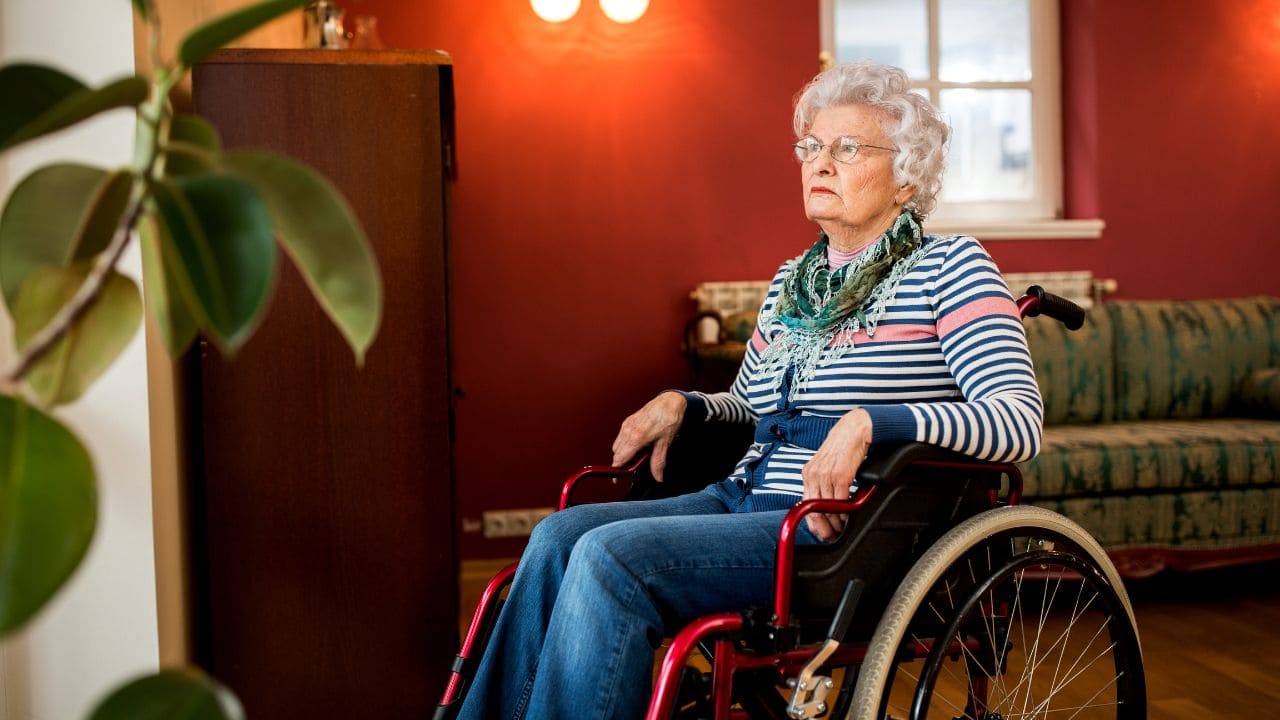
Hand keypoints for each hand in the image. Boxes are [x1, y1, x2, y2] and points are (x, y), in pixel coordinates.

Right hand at [611, 392, 686, 481]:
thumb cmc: (668, 419)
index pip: (619, 459)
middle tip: (633, 467)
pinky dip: (625, 444)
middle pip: (617, 454)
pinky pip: (621, 437)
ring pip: (617, 445)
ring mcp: (627, 425)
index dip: (616, 471)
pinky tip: (638, 444)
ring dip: (623, 453)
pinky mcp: (628, 421)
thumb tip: (658, 476)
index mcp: (636, 438)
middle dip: (622, 463)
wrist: (670, 402)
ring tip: (638, 454)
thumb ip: (658, 462)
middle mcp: (628, 431)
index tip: (616, 479)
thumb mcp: (665, 444)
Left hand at [800, 409, 872, 541]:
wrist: (854, 429)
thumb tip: (825, 505)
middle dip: (824, 527)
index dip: (813, 523)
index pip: (804, 505)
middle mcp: (813, 474)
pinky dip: (845, 511)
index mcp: (808, 473)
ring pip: (828, 507)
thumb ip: (822, 483)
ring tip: (842, 527)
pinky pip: (841, 500)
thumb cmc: (842, 448)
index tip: (821, 533)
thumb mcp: (826, 466)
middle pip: (814, 510)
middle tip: (832, 536)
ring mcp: (825, 474)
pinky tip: (849, 514)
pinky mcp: (840, 474)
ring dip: (836, 521)